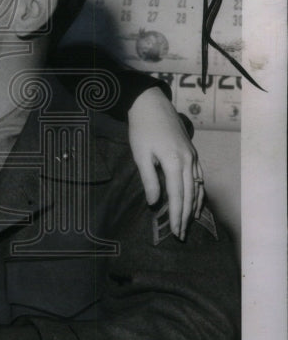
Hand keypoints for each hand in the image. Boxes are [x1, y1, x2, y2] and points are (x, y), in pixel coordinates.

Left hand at [127, 87, 204, 238]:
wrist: (151, 105)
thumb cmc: (142, 130)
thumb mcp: (141, 155)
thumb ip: (150, 180)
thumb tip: (155, 203)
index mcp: (174, 163)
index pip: (178, 197)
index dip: (177, 216)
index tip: (176, 232)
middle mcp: (188, 161)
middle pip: (190, 195)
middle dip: (186, 217)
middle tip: (182, 235)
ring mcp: (193, 156)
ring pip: (197, 187)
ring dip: (194, 206)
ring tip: (190, 222)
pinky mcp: (192, 152)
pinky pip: (199, 176)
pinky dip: (199, 191)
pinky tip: (196, 200)